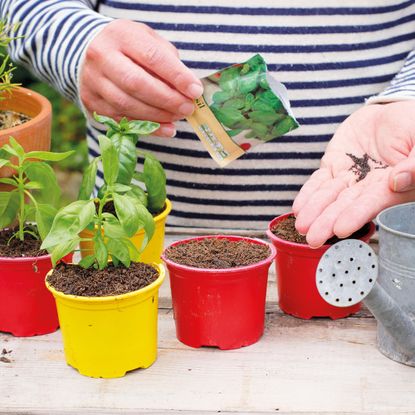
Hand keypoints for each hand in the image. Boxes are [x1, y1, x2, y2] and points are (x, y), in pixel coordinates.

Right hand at [79, 19, 202, 136]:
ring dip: (158, 116)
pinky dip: (148, 128)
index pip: (152, 57)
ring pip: (127, 105)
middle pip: (137, 83)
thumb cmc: (129, 47)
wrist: (88, 50)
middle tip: (187, 108)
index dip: (176, 76)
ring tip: (178, 117)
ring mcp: (94, 81)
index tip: (195, 90)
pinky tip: (166, 129)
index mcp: (121, 36)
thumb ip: (169, 61)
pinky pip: (122, 120)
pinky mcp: (92, 102)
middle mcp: (102, 57)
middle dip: (167, 100)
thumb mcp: (149, 41)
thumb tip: (189, 89)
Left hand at [293, 101, 414, 247]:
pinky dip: (308, 194)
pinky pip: (318, 181)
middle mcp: (369, 187)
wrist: (388, 113)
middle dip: (328, 221)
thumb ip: (414, 163)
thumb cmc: (410, 126)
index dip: (356, 215)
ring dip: (315, 211)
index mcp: (392, 186)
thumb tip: (398, 182)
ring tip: (301, 226)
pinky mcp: (333, 167)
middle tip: (313, 239)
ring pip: (329, 196)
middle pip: (346, 205)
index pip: (372, 203)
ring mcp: (349, 178)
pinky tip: (299, 208)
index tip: (340, 228)